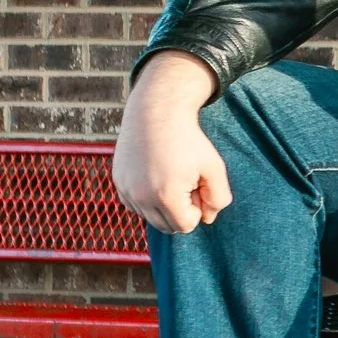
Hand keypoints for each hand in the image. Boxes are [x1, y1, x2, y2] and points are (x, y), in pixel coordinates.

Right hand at [114, 51, 230, 234]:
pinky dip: (148, 197)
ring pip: (150, 217)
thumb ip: (219, 198)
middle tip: (186, 180)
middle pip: (167, 226)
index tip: (197, 185)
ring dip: (164, 205)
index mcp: (165, 196)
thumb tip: (207, 218)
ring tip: (171, 175)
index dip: (197, 209)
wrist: (156, 111)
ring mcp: (126, 190)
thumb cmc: (188, 139)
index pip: (186, 226)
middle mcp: (141, 197)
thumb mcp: (214, 167)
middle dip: (180, 210)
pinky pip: (136, 205)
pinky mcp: (118, 182)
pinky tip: (156, 174)